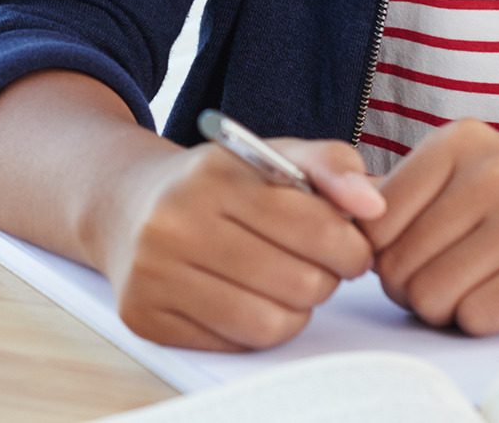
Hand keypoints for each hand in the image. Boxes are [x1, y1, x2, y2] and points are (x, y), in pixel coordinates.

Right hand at [92, 138, 387, 350]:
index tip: (348, 246)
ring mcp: (154, 273)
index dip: (350, 245)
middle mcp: (174, 221)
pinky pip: (236, 343)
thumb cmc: (213, 184)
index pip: (314, 226)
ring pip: (271, 323)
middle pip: (300, 282)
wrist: (125, 204)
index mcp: (211, 172)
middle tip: (311, 265)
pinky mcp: (146, 316)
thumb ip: (329, 164)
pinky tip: (248, 297)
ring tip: (284, 283)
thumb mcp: (270, 155)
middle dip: (323, 278)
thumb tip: (373, 204)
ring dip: (295, 309)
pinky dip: (256, 326)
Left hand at [361, 120, 498, 334]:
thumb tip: (330, 216)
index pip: (373, 223)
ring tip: (479, 290)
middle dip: (414, 291)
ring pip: (434, 296)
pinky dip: (483, 322)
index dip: (384, 257)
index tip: (416, 258)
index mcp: (459, 141)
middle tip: (451, 284)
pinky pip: (480, 316)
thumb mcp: (465, 177)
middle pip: (399, 266)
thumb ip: (401, 194)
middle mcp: (495, 169)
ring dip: (447, 311)